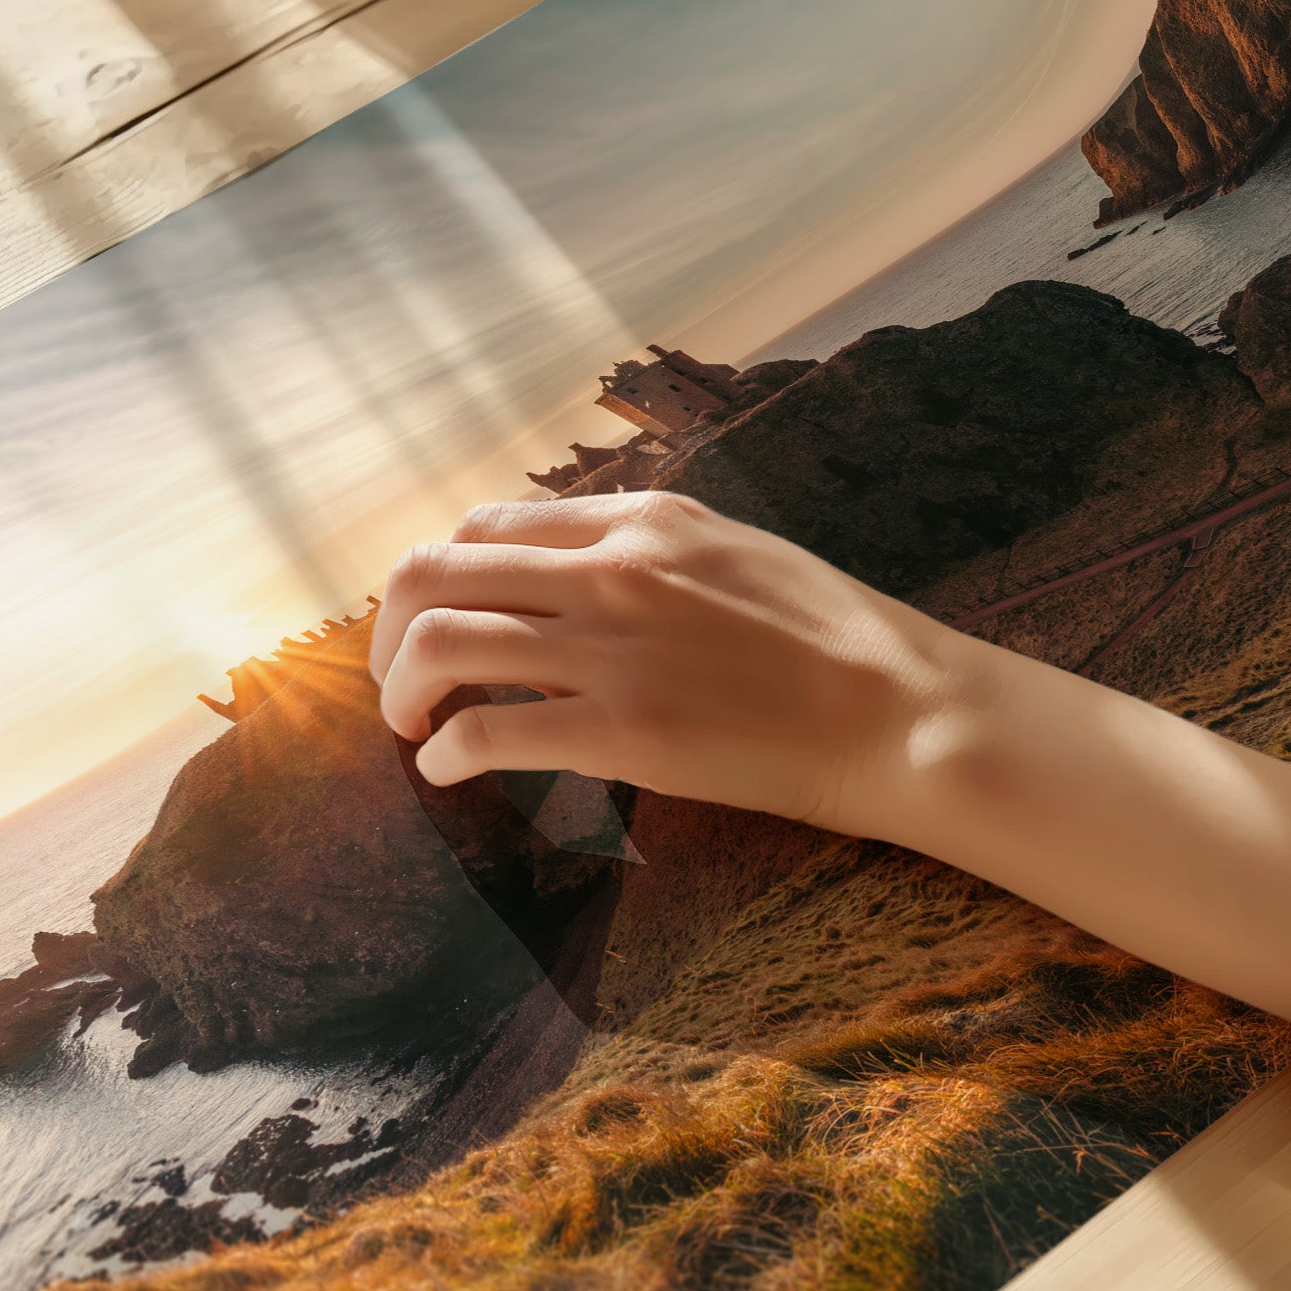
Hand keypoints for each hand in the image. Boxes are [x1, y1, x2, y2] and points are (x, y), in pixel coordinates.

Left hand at [370, 492, 972, 830]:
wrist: (900, 709)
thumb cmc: (834, 640)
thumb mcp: (736, 551)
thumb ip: (651, 550)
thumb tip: (580, 568)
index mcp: (640, 520)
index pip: (488, 524)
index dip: (440, 574)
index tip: (436, 618)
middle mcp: (611, 568)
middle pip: (436, 572)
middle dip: (389, 629)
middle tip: (397, 678)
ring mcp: (612, 648)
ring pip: (440, 642)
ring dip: (401, 689)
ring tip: (410, 726)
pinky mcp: (621, 730)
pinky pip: (486, 730)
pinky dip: (445, 752)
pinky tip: (449, 770)